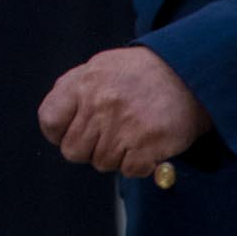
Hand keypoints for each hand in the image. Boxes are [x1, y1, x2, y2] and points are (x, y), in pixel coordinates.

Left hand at [38, 46, 211, 176]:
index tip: (71, 132)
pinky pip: (128, 171)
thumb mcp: (99, 67)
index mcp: (83, 83)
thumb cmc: (139, 73)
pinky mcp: (147, 143)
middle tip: (107, 136)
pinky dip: (138, 164)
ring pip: (101, 163)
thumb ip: (73, 89)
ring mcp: (123, 125)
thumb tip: (54, 121)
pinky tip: (146, 145)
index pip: (49, 121)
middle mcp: (99, 104)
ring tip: (130, 134)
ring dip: (115, 156)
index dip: (58, 133)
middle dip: (87, 149)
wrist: (186, 74)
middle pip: (73, 151)